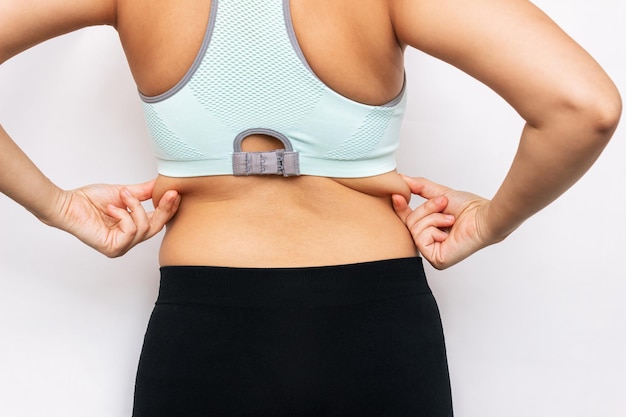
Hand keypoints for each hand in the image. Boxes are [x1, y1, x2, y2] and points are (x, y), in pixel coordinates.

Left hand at [49, 179, 179, 257]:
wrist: (68, 204)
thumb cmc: (89, 200)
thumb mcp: (124, 193)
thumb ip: (143, 193)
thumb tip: (161, 185)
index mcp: (132, 227)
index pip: (157, 221)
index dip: (168, 208)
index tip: (175, 192)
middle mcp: (129, 239)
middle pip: (157, 227)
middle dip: (165, 209)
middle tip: (171, 193)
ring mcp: (122, 246)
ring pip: (144, 227)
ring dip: (135, 207)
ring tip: (122, 196)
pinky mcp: (114, 249)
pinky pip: (131, 230)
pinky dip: (123, 215)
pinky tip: (111, 209)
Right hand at [392, 176, 499, 269]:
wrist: (484, 217)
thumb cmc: (471, 209)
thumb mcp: (441, 194)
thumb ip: (421, 187)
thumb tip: (403, 179)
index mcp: (432, 231)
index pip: (408, 221)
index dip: (401, 209)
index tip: (397, 195)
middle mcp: (431, 244)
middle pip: (409, 223)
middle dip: (426, 208)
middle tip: (443, 203)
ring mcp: (433, 254)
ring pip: (414, 229)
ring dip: (433, 217)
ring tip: (450, 218)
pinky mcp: (436, 260)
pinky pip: (420, 239)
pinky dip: (434, 228)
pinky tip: (448, 231)